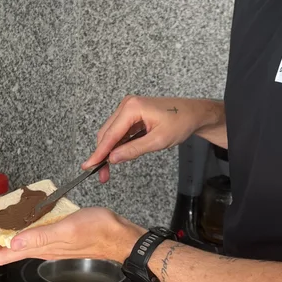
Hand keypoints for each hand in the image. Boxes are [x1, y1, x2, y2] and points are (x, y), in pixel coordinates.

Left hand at [0, 208, 143, 265]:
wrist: (118, 235)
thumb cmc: (97, 231)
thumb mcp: (66, 229)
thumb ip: (39, 236)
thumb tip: (12, 242)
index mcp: (39, 249)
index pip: (1, 255)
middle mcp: (41, 248)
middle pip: (6, 248)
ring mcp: (49, 243)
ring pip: (18, 239)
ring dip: (6, 227)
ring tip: (1, 210)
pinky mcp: (58, 235)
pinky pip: (33, 232)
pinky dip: (24, 221)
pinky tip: (28, 209)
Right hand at [82, 95, 221, 183]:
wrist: (194, 113)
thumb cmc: (181, 123)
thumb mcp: (158, 140)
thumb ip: (133, 150)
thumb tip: (113, 158)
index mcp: (132, 108)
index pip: (110, 135)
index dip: (98, 153)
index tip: (88, 166)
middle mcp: (127, 105)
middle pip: (107, 133)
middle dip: (103, 155)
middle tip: (102, 175)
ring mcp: (129, 108)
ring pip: (112, 133)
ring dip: (109, 151)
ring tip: (107, 171)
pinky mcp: (132, 113)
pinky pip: (120, 131)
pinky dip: (118, 144)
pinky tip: (119, 156)